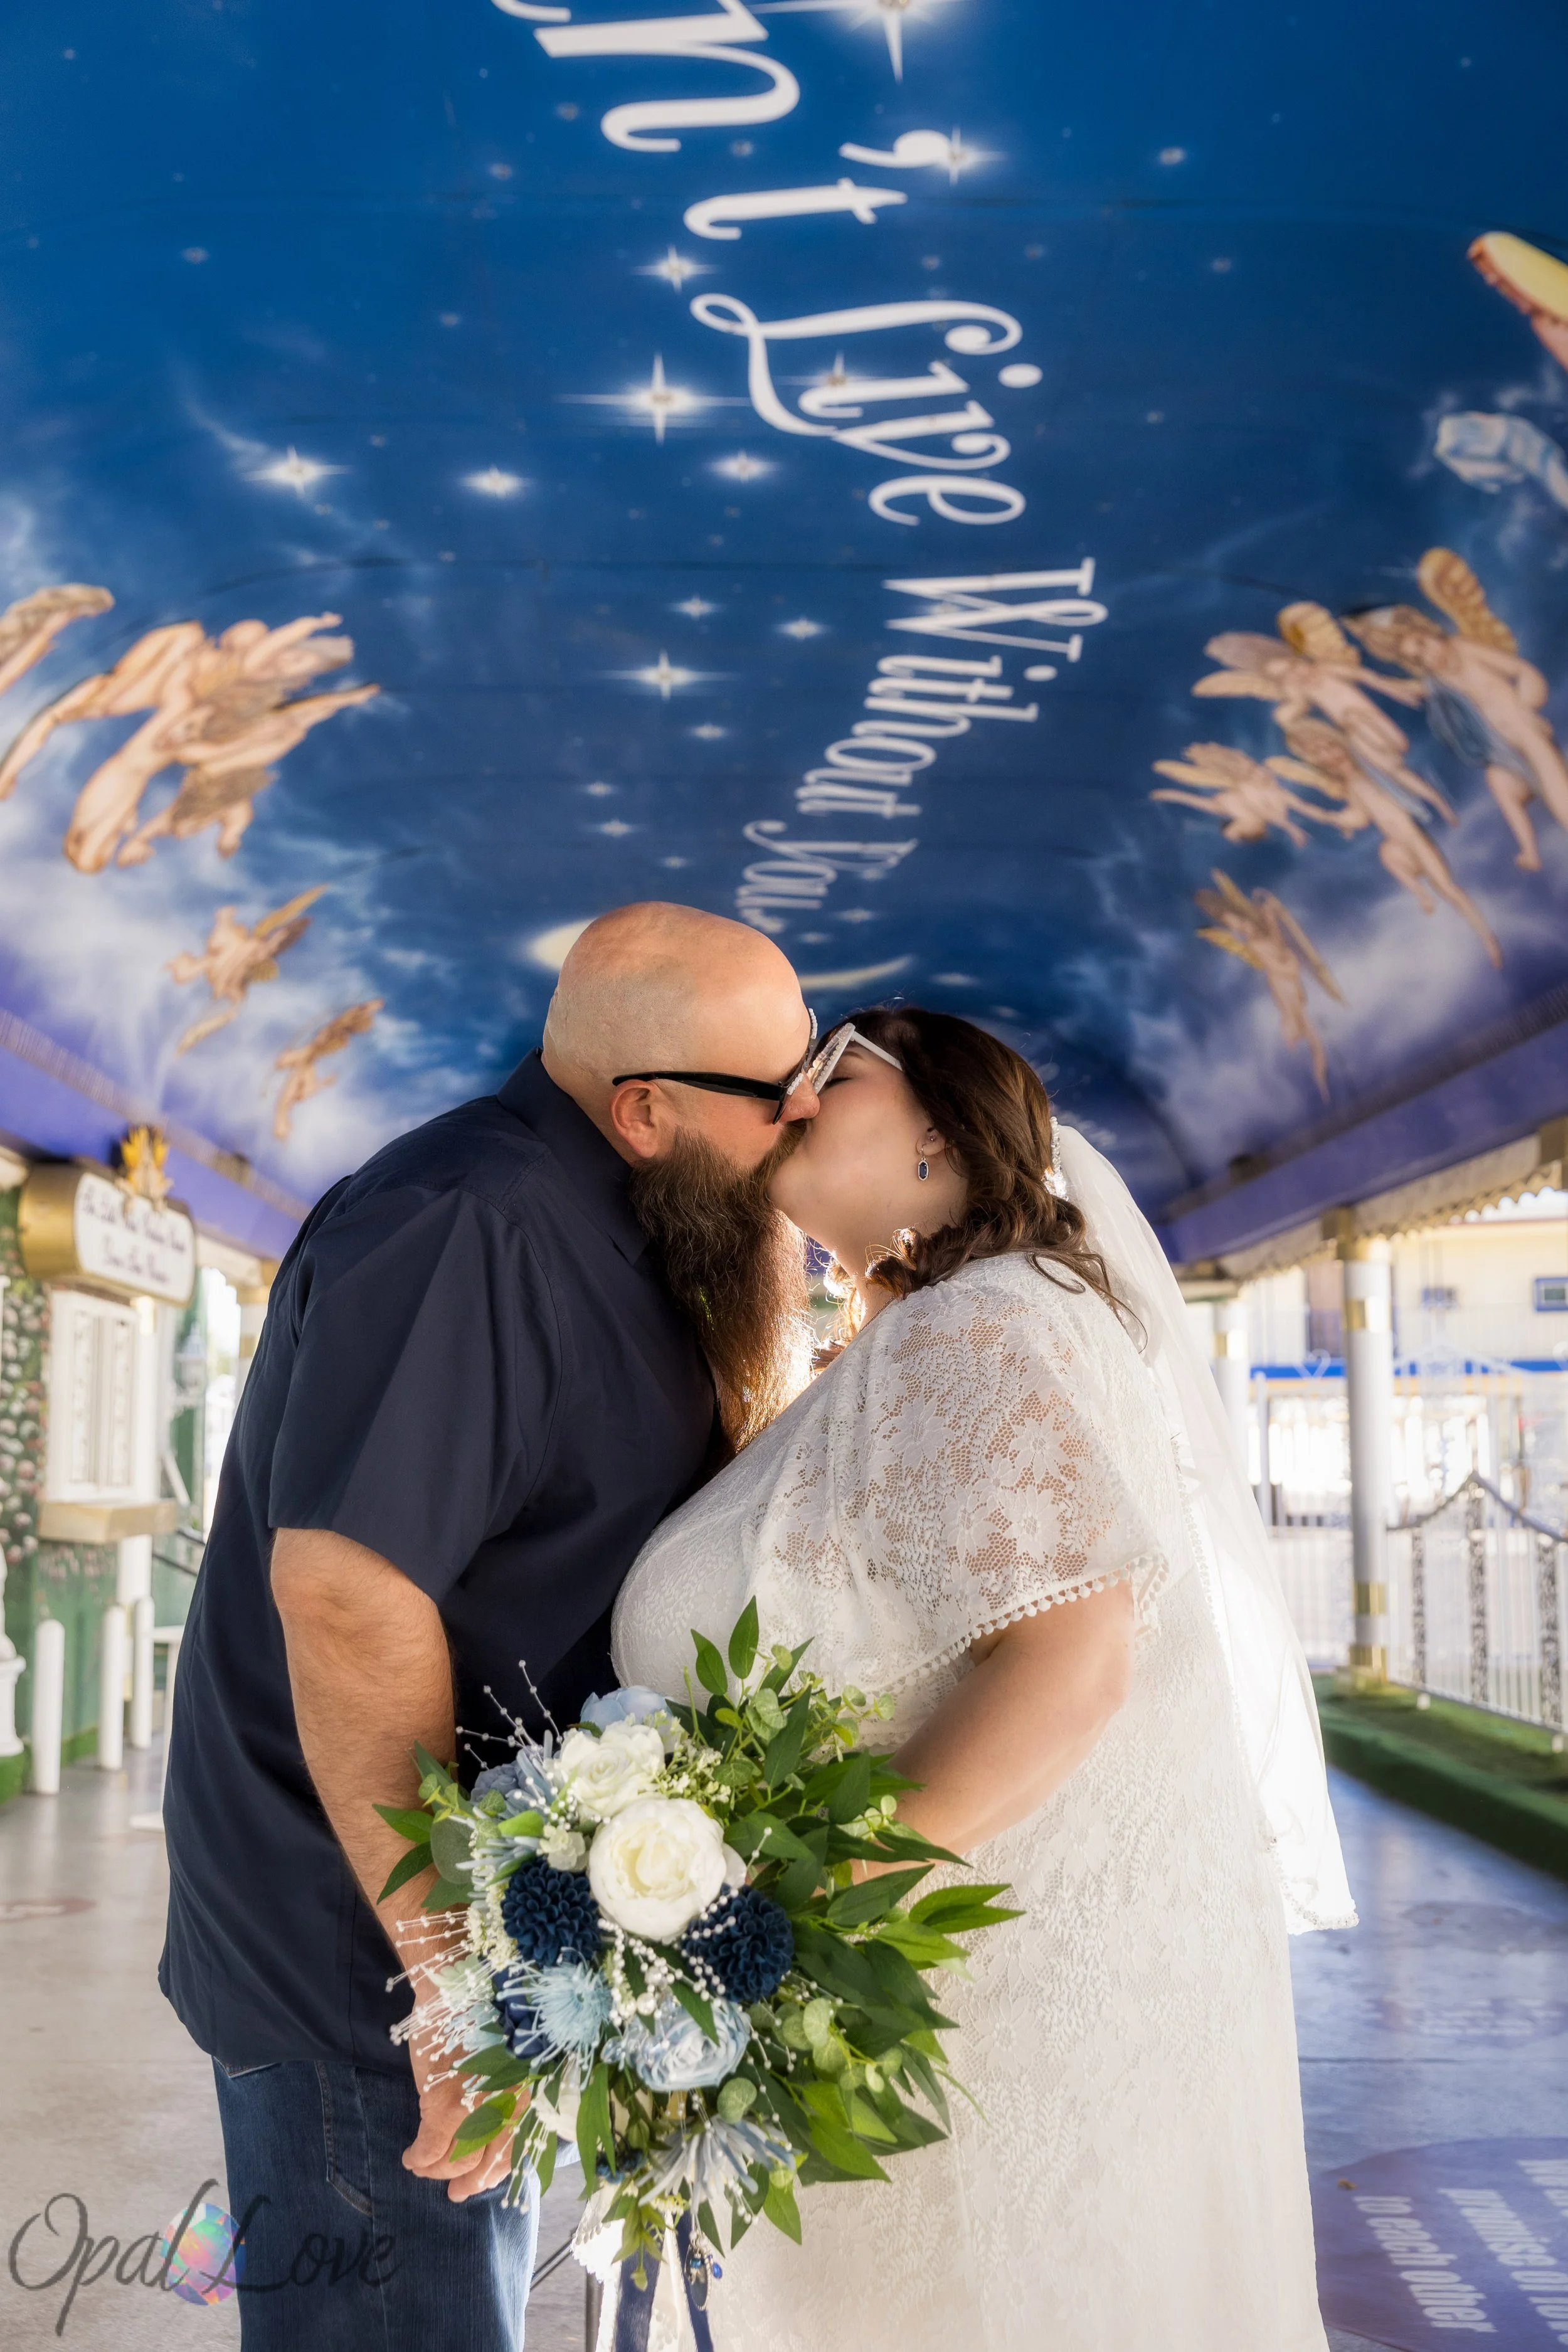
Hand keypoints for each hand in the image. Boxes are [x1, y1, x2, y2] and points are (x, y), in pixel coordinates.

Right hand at [402, 2031, 526, 2202]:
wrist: (458, 1990)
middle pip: (487, 2162)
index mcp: (529, 2096)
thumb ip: (509, 2094)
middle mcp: (508, 2109)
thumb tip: (494, 2126)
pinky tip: (410, 2158)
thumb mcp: (511, 2059)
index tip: (484, 2181)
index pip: (517, 2150)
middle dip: (469, 2181)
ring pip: (455, 2161)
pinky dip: (418, 2159)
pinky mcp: (444, 2108)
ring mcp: (476, 2111)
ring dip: (437, 2171)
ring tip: (424, 2169)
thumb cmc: (484, 2018)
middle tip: (456, 2193)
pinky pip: (429, 2150)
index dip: (498, 2172)